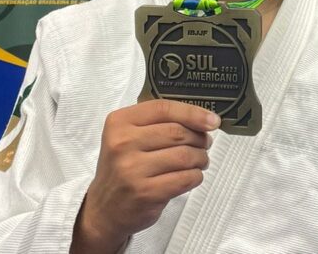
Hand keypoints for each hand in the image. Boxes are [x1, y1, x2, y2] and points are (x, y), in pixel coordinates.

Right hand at [71, 100, 219, 252]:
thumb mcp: (129, 136)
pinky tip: (190, 176)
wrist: (105, 209)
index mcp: (119, 122)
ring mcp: (133, 169)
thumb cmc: (123, 168)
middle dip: (200, 138)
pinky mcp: (146, 192)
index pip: (163, 108)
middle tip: (204, 144)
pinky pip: (186, 178)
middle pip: (178, 132)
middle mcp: (123, 143)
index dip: (193, 113)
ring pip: (186, 155)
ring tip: (199, 161)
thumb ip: (159, 123)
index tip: (212, 120)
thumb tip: (204, 119)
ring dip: (201, 158)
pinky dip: (196, 176)